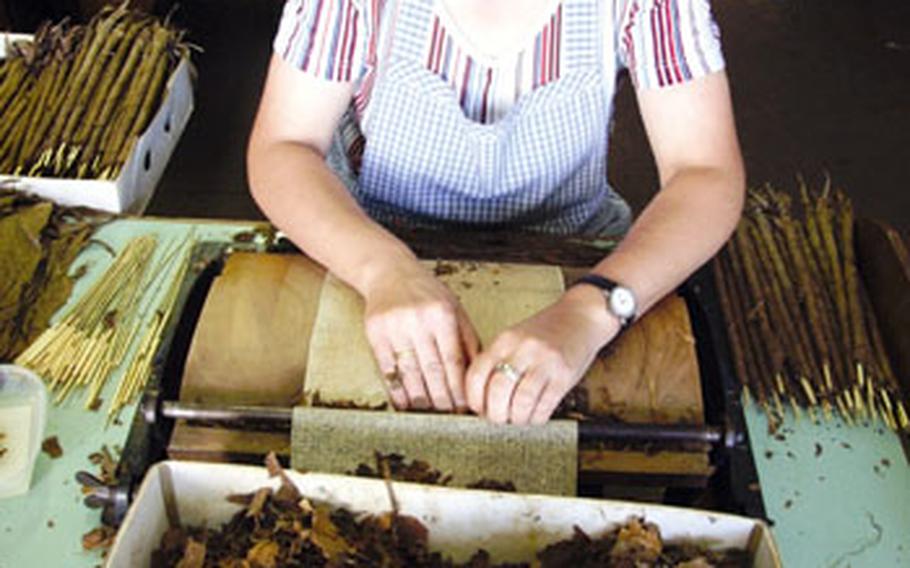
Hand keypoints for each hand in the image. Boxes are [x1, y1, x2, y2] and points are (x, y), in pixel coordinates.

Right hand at [362, 261, 479, 411]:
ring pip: (409, 373)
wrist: (388, 271)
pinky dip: (396, 390)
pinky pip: (388, 369)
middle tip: (449, 415)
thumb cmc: (427, 293)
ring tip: (430, 413)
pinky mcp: (375, 333)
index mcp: (442, 314)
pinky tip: (405, 403)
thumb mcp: (454, 308)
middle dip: (442, 398)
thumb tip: (477, 376)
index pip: (453, 360)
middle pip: (432, 370)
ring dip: (420, 398)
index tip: (465, 406)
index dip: (459, 387)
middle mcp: (419, 320)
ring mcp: (395, 326)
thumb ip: (467, 340)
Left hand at [465, 285, 619, 424]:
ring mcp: (545, 362)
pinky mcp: (564, 376)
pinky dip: (536, 418)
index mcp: (505, 340)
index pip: (477, 375)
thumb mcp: (514, 339)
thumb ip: (497, 363)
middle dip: (495, 414)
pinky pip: (545, 406)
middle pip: (498, 391)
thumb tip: (481, 400)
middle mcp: (523, 349)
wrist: (581, 318)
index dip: (474, 399)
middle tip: (499, 418)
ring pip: (521, 402)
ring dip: (517, 418)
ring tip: (518, 417)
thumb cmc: (546, 332)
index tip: (479, 409)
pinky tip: (535, 414)